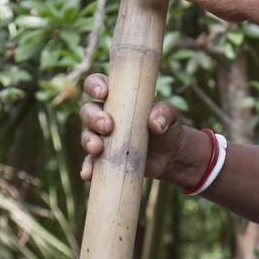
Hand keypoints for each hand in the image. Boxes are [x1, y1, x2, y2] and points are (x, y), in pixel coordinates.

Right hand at [77, 72, 206, 186]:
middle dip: (93, 117)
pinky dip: (88, 168)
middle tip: (108, 126)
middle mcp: (104, 114)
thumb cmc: (168, 126)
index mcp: (117, 97)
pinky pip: (90, 162)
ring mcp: (102, 137)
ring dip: (88, 141)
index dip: (95, 85)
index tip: (103, 93)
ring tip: (97, 149)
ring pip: (86, 135)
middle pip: (88, 111)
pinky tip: (88, 174)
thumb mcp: (171, 116)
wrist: (171, 156)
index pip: (97, 84)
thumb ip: (164, 113)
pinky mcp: (104, 158)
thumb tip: (155, 123)